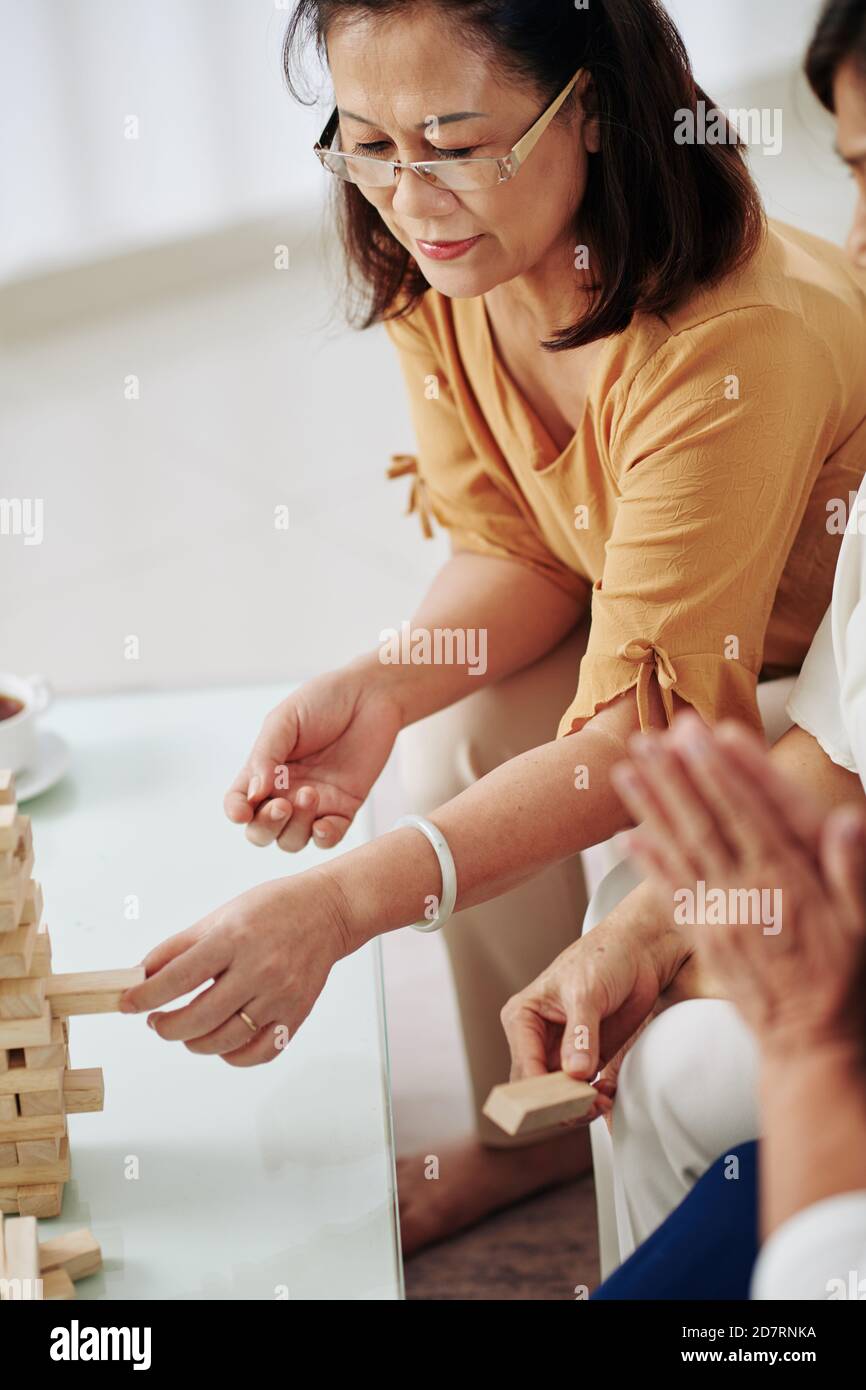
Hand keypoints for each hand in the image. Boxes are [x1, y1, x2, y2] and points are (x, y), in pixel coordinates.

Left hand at [119, 871, 348, 1064]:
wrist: (328, 911)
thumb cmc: (275, 908)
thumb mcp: (221, 914)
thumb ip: (180, 946)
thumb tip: (142, 974)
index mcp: (235, 938)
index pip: (178, 978)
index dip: (146, 996)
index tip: (128, 1004)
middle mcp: (259, 969)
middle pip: (198, 1019)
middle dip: (166, 1027)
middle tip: (157, 1021)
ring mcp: (280, 996)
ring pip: (224, 1041)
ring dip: (193, 1042)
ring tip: (186, 1030)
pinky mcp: (296, 1015)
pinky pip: (257, 1053)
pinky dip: (231, 1056)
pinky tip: (220, 1040)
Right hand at [224, 659, 402, 852]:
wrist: (370, 695)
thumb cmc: (324, 700)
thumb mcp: (285, 721)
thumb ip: (265, 757)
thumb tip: (253, 795)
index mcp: (263, 770)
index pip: (239, 801)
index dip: (236, 811)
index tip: (242, 812)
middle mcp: (285, 792)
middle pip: (262, 831)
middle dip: (266, 826)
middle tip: (282, 804)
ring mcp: (314, 803)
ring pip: (292, 840)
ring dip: (296, 827)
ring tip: (310, 794)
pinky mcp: (344, 807)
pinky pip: (328, 838)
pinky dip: (323, 838)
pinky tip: (324, 825)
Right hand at [500, 896, 690, 1119]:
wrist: (639, 952)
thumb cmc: (604, 957)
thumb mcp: (587, 992)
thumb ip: (580, 1033)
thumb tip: (575, 1073)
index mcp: (523, 1017)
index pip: (524, 1065)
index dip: (540, 1091)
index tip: (564, 1104)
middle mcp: (536, 1037)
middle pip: (537, 1088)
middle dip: (559, 1104)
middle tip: (587, 1107)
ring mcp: (561, 1050)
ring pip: (559, 1096)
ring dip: (578, 1106)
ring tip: (602, 1102)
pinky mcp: (586, 1058)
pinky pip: (583, 1091)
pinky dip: (594, 1100)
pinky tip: (609, 1095)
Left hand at [612, 713, 865, 1056]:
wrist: (814, 1047)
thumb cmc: (849, 980)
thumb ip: (855, 875)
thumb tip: (845, 824)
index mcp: (788, 883)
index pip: (752, 815)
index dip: (726, 773)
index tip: (703, 735)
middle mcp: (746, 894)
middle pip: (705, 824)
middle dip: (676, 778)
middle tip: (649, 737)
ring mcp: (720, 916)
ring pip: (680, 851)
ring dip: (651, 809)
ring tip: (625, 771)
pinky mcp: (704, 938)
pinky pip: (670, 894)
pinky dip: (647, 864)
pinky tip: (627, 836)